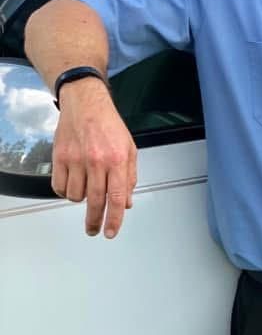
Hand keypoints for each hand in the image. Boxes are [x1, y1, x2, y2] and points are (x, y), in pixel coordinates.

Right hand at [52, 77, 136, 238]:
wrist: (85, 103)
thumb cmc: (108, 124)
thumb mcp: (129, 149)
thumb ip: (130, 177)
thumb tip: (126, 202)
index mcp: (117, 159)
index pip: (116, 198)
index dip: (114, 219)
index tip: (110, 232)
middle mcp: (96, 161)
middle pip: (95, 201)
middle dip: (95, 221)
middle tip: (94, 230)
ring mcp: (76, 159)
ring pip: (76, 196)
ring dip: (81, 200)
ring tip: (86, 190)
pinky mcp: (59, 157)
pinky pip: (59, 187)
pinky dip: (65, 191)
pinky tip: (72, 185)